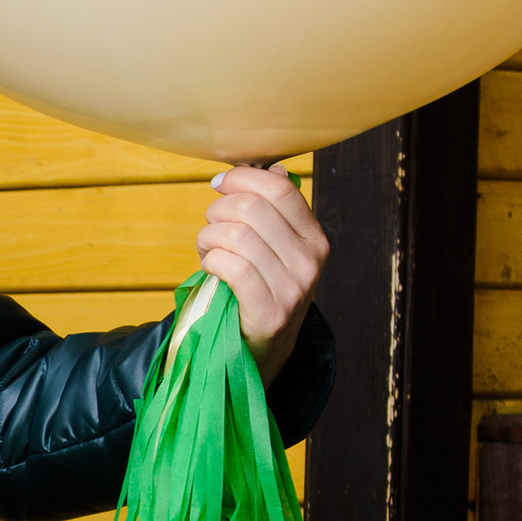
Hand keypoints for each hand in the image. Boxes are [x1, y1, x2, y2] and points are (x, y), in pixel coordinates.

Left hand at [195, 165, 326, 384]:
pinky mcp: (269, 313)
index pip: (281, 189)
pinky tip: (210, 267)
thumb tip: (273, 169)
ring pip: (236, 235)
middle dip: (218, 211)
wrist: (263, 352)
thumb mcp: (277, 251)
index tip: (220, 184)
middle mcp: (310, 262)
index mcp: (315, 239)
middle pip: (252, 208)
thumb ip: (275, 213)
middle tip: (210, 227)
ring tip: (207, 250)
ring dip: (208, 238)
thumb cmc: (261, 292)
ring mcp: (293, 289)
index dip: (243, 177)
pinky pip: (231, 267)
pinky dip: (211, 261)